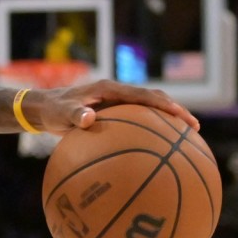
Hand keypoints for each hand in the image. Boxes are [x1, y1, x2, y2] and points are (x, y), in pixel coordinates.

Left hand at [33, 80, 199, 133]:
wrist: (43, 108)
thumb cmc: (52, 111)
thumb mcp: (61, 113)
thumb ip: (75, 115)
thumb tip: (89, 118)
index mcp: (109, 89)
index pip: (145, 95)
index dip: (166, 105)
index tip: (183, 117)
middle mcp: (117, 93)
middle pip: (154, 99)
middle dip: (175, 111)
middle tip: (194, 128)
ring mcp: (116, 102)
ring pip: (148, 108)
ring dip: (167, 119)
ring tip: (186, 137)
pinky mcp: (113, 111)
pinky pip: (137, 119)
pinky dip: (150, 129)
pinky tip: (157, 148)